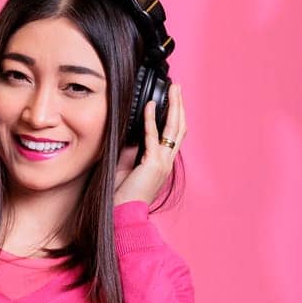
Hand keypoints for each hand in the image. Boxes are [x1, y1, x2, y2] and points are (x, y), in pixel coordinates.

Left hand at [113, 82, 185, 205]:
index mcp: (162, 163)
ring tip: (173, 90)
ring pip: (174, 129)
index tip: (171, 99)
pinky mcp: (153, 164)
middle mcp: (167, 162)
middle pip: (179, 128)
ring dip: (174, 107)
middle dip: (179, 106)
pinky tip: (149, 105)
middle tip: (177, 88)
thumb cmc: (122, 195)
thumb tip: (130, 131)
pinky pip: (154, 137)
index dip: (174, 116)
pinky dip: (151, 120)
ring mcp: (163, 163)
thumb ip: (131, 149)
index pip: (173, 135)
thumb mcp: (126, 166)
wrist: (122, 214)